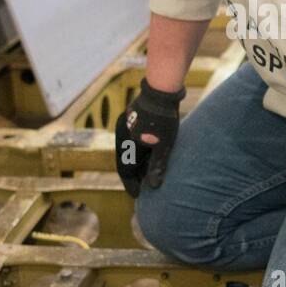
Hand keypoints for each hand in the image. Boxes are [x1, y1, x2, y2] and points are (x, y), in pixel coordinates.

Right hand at [114, 78, 185, 196]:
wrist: (162, 90)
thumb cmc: (164, 120)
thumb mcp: (163, 145)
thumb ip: (158, 166)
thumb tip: (153, 187)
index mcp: (126, 144)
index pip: (125, 170)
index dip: (131, 184)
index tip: (138, 195)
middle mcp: (121, 135)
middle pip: (125, 161)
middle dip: (134, 175)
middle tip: (143, 187)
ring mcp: (125, 125)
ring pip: (129, 150)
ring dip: (137, 162)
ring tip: (147, 172)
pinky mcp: (132, 118)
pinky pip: (132, 139)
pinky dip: (139, 150)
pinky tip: (149, 153)